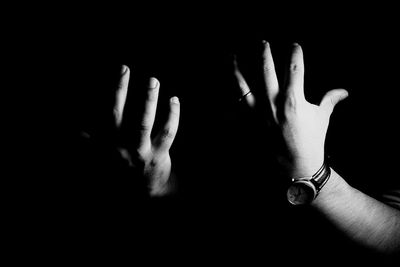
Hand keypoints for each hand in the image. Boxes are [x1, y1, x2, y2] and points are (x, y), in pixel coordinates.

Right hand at [88, 65, 179, 196]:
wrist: (143, 193)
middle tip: (126, 69)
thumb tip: (79, 130)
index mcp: (108, 143)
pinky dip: (173, 116)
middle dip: (121, 91)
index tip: (121, 70)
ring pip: (145, 123)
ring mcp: (141, 151)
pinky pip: (168, 133)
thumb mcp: (103, 157)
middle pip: (120, 115)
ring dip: (148, 101)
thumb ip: (91, 142)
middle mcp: (122, 146)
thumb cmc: (123, 168)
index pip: (108, 113)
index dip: (113, 92)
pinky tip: (174, 100)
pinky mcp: (158, 156)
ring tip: (152, 81)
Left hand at [234, 42, 347, 177]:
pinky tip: (226, 87)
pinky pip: (235, 106)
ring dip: (237, 69)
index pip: (295, 68)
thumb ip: (330, 100)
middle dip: (264, 53)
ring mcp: (258, 114)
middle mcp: (273, 104)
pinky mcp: (249, 124)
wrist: (296, 166)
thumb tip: (344, 91)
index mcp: (293, 100)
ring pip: (243, 86)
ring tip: (233, 57)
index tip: (294, 45)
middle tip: (263, 43)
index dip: (295, 53)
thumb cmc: (312, 141)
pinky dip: (230, 96)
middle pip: (266, 70)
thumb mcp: (322, 118)